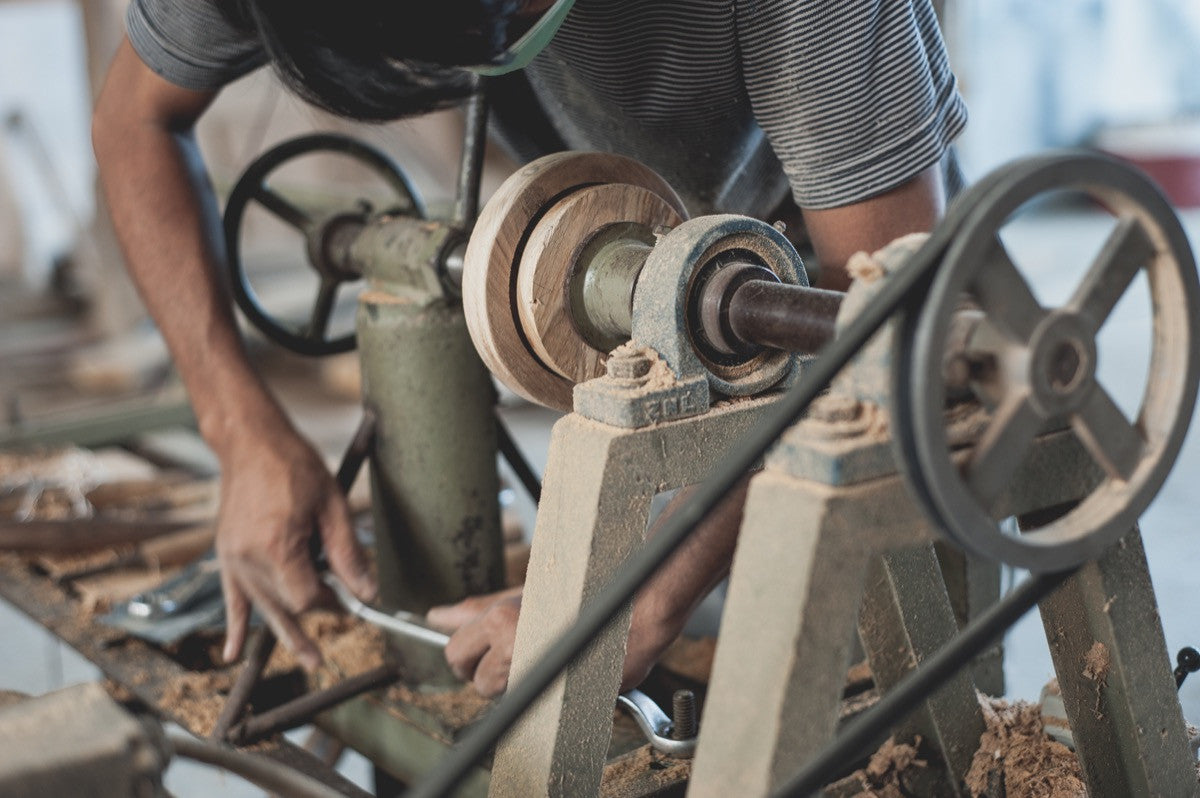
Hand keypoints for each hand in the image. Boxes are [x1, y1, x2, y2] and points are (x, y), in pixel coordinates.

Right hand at [216, 425, 376, 669]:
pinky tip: (233, 652)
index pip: (306, 596)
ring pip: (261, 606)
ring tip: (305, 658)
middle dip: (310, 621)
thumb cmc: (293, 465)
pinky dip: (235, 625)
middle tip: (322, 657)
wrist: (250, 441)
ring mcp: (233, 557)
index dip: (331, 604)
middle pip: (284, 605)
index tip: (349, 602)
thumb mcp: (332, 505)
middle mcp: (249, 557)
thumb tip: (366, 592)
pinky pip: (230, 597)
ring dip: (282, 633)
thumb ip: (348, 553)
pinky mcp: (226, 553)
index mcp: (277, 546)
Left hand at [427, 586, 682, 695]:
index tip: (473, 657)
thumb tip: (438, 616)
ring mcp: (535, 669)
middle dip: (485, 675)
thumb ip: (479, 607)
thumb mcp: (525, 592)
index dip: (465, 657)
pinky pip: (532, 701)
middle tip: (511, 660)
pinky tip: (559, 671)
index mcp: (501, 618)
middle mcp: (513, 644)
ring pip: (500, 694)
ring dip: (515, 685)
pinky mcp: (557, 689)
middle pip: (474, 679)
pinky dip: (542, 692)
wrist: (635, 608)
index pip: (455, 650)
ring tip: (543, 659)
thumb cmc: (582, 593)